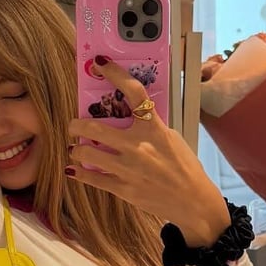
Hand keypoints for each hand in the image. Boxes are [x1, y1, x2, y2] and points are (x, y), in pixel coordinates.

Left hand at [66, 59, 229, 245]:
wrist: (192, 201)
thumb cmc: (184, 167)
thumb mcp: (171, 139)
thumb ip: (149, 127)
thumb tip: (127, 116)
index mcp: (153, 129)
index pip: (134, 93)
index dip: (115, 74)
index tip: (101, 64)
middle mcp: (138, 146)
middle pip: (93, 128)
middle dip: (76, 124)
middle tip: (74, 125)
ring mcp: (128, 169)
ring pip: (85, 153)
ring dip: (76, 149)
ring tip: (77, 148)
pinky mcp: (122, 188)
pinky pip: (91, 178)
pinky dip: (79, 172)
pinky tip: (76, 168)